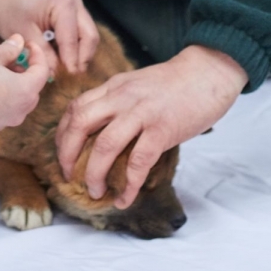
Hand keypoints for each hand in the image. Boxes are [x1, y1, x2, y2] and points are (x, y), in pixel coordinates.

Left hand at [0, 0, 98, 74]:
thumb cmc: (11, 12)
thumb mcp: (24, 34)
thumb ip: (43, 54)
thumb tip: (56, 74)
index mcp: (62, 3)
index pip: (72, 38)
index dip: (72, 60)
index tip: (70, 78)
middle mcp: (75, 2)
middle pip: (89, 36)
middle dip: (82, 58)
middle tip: (73, 76)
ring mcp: (77, 5)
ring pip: (89, 35)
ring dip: (81, 53)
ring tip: (69, 70)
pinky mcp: (75, 12)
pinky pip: (82, 33)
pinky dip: (77, 47)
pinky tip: (66, 59)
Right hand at [0, 34, 48, 134]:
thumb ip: (9, 49)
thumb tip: (19, 41)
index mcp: (24, 92)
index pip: (42, 72)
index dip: (37, 55)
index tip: (28, 45)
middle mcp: (19, 111)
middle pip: (33, 89)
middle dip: (27, 71)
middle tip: (14, 56)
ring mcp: (5, 122)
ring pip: (20, 101)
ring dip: (16, 85)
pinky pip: (6, 110)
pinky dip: (4, 98)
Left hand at [56, 45, 247, 208]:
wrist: (208, 71)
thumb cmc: (175, 82)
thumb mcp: (137, 84)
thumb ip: (118, 101)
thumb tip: (102, 130)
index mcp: (114, 86)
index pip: (76, 107)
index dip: (63, 134)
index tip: (63, 154)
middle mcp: (122, 97)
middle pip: (80, 124)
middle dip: (67, 154)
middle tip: (68, 176)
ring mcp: (141, 113)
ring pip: (104, 145)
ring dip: (94, 174)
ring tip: (95, 192)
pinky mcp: (162, 129)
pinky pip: (138, 162)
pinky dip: (128, 185)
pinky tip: (125, 199)